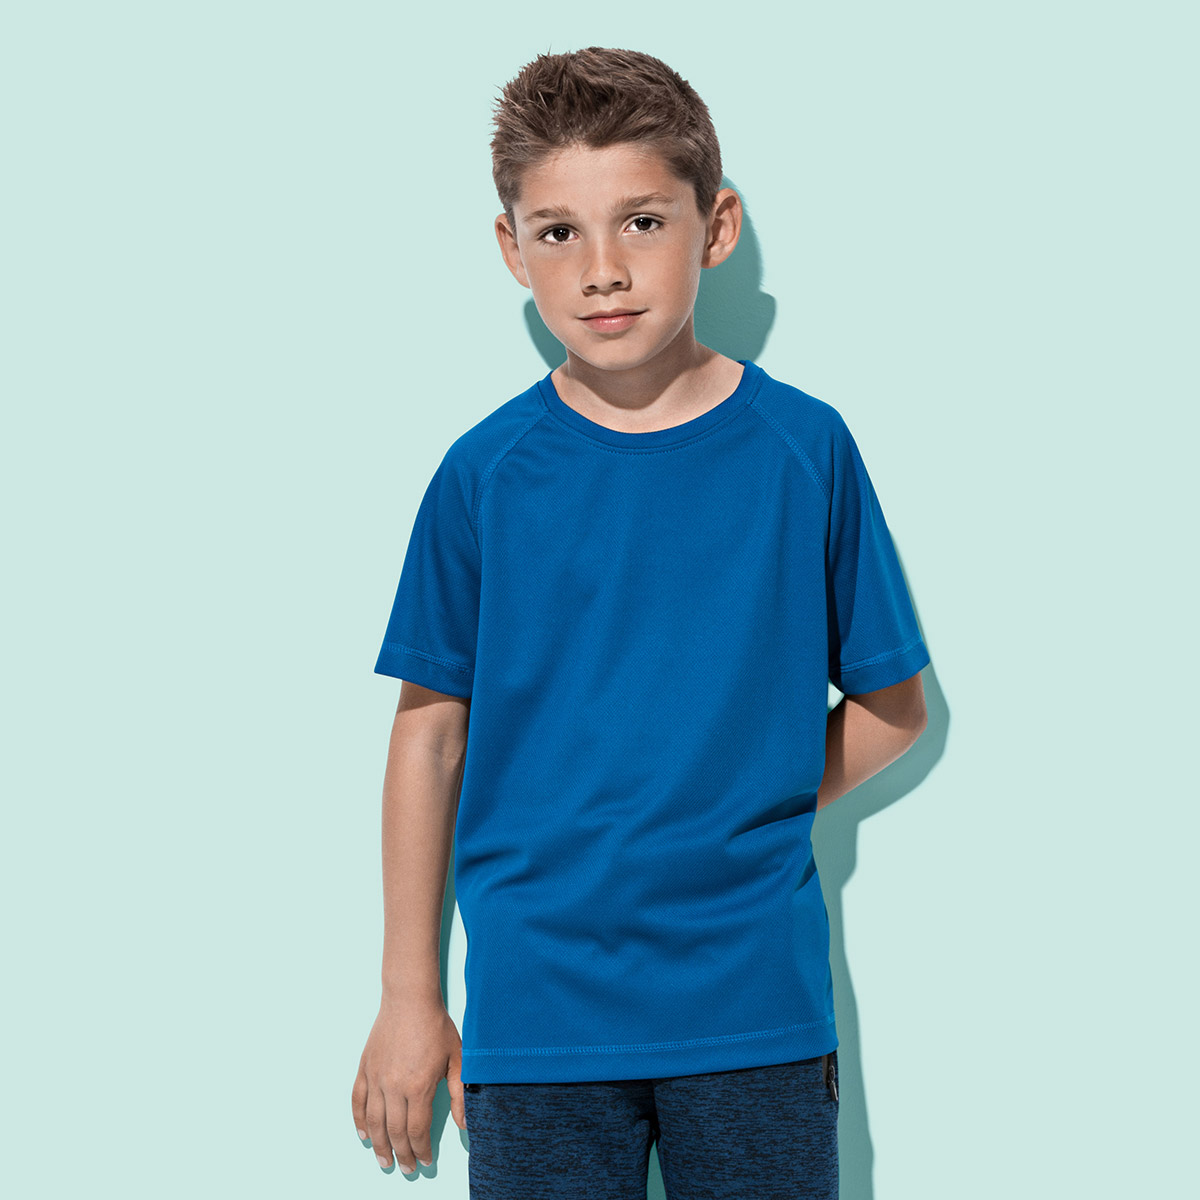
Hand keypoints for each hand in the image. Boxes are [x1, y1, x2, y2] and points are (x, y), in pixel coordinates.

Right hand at [352, 996, 465, 1172]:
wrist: (409, 999)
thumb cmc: (436, 1026)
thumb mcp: (456, 1059)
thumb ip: (459, 1093)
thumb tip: (464, 1123)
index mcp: (418, 1086)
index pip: (417, 1130)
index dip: (421, 1150)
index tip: (425, 1161)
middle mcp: (394, 1086)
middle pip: (395, 1131)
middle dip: (402, 1154)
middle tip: (407, 1168)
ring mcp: (376, 1078)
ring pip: (374, 1121)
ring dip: (379, 1145)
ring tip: (384, 1161)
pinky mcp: (365, 1068)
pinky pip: (358, 1101)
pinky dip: (359, 1120)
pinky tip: (364, 1134)